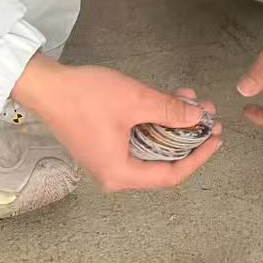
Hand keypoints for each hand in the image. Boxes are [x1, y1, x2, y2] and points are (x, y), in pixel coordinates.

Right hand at [12, 54, 221, 190]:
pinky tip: (169, 97)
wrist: (46, 86)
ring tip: (193, 99)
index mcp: (121, 175)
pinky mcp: (103, 142)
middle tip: (208, 114)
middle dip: (187, 135)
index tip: (216, 138)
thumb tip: (198, 117)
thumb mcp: (135, 101)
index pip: (171, 175)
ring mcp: (107, 158)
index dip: (198, 157)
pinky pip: (138, 137)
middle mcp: (115, 174)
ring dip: (173, 122)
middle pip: (162, 161)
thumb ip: (169, 111)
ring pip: (152, 146)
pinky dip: (155, 119)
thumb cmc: (87, 97)